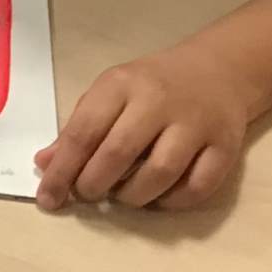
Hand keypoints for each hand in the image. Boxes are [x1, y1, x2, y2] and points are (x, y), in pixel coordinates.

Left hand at [33, 48, 251, 210]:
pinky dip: (174, 202)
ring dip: (133, 196)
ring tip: (122, 196)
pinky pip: (199, 186)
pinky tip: (158, 199)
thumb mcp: (109, 94)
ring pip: (161, 172)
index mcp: (121, 85)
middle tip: (87, 195)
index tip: (48, 199)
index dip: (62, 171)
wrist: (219, 69)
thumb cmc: (151, 86)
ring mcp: (196, 124)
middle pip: (119, 153)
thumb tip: (45, 164)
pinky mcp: (226, 146)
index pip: (83, 132)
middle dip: (94, 185)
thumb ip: (78, 128)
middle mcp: (158, 101)